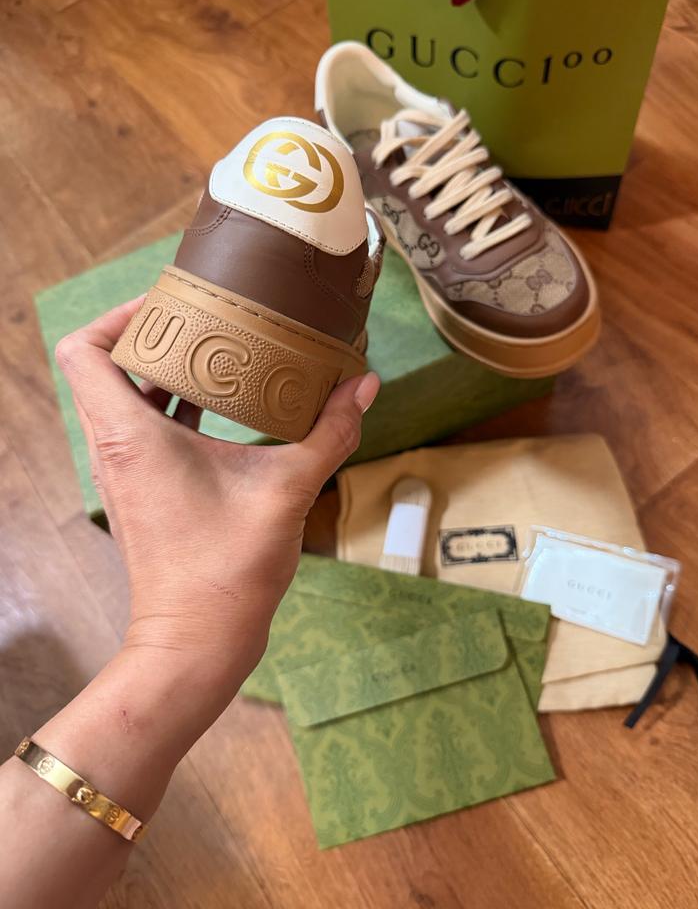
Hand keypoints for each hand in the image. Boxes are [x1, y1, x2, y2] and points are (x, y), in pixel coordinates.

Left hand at [55, 296, 379, 690]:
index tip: (171, 305)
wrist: (196, 642)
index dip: (118, 315)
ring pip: (125, 396)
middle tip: (205, 316)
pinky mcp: (143, 491)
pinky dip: (176, 405)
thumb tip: (363, 384)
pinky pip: (146, 428)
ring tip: (219, 348)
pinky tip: (228, 403)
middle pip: (106, 364)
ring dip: (165, 369)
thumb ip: (330, 432)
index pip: (85, 349)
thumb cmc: (226, 572)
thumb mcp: (287, 490)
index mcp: (131, 436)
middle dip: (152, 333)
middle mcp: (115, 448)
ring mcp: (126, 472)